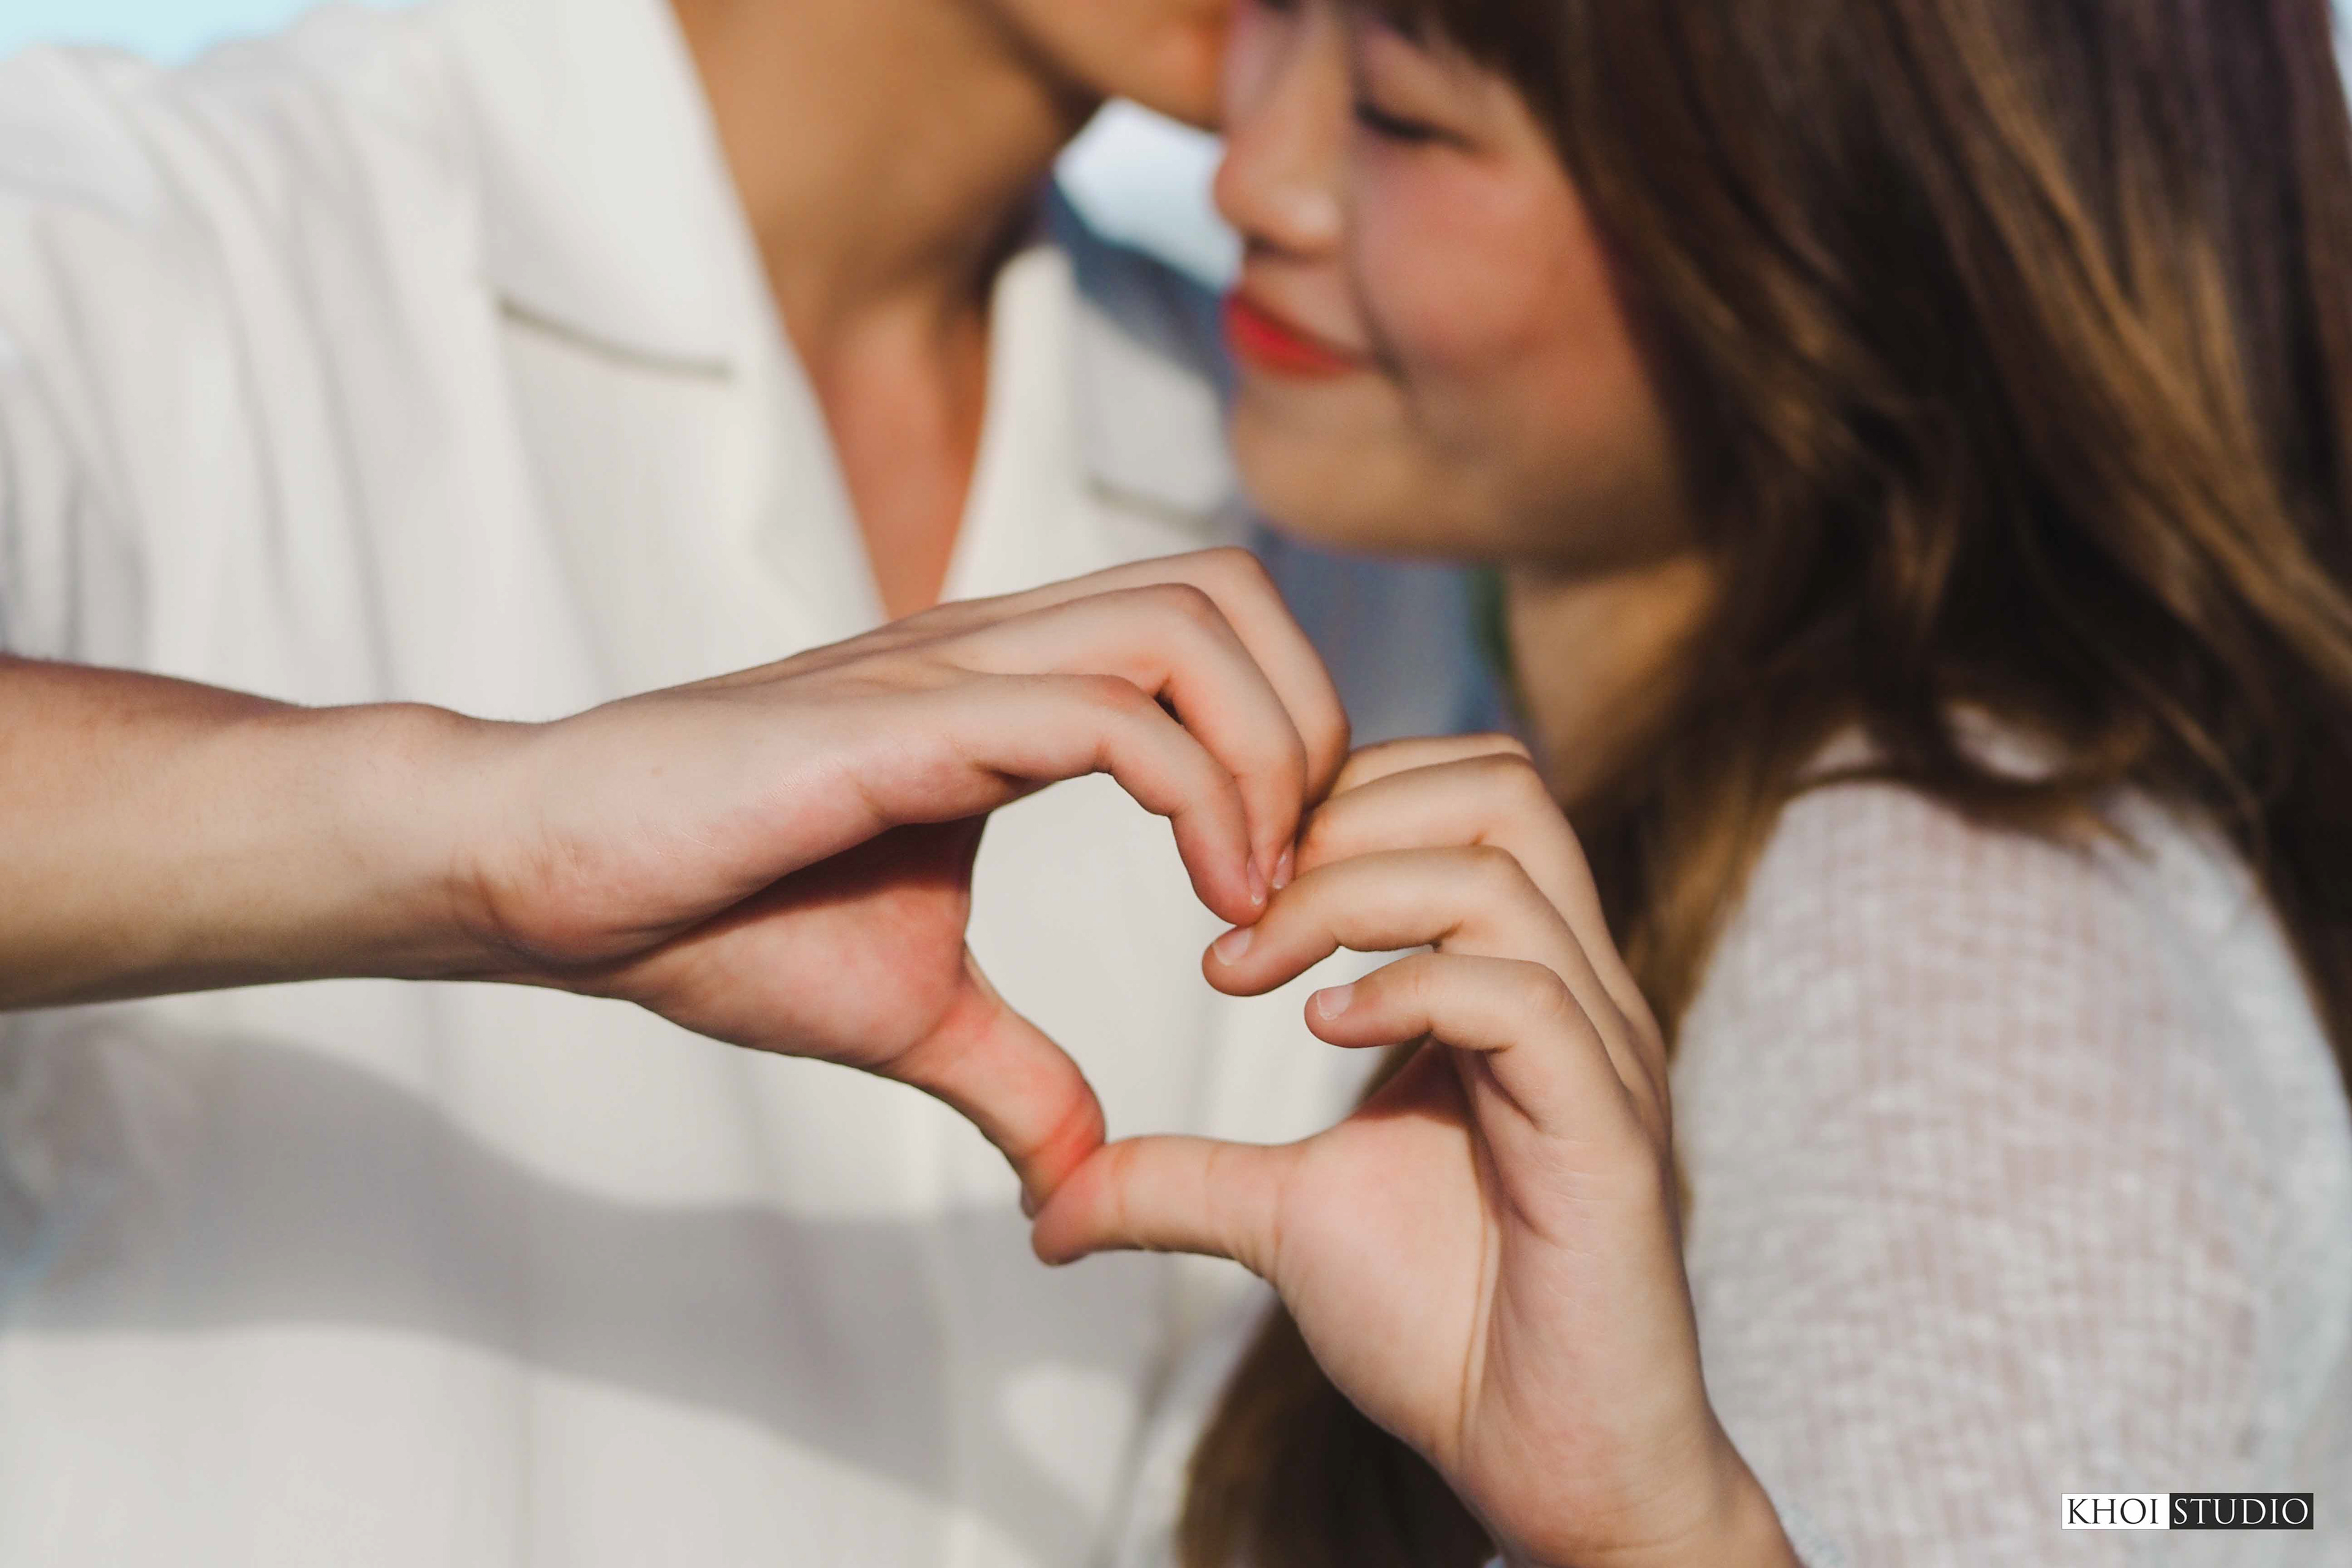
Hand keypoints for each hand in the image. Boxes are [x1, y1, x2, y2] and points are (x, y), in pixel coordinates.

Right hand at [458, 548, 1348, 1207]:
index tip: (1287, 891)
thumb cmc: (711, 919)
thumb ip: (1018, 1078)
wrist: (549, 877)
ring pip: (1187, 622)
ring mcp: (951, 671)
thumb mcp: (910, 1014)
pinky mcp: (903, 721)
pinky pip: (1103, 716)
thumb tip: (1080, 1180)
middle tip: (1304, 870)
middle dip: (1311, 719)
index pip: (1212, 636)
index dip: (1290, 745)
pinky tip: (1213, 906)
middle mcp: (997, 651)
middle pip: (1228, 588)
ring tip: (1260, 894)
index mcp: (1013, 692)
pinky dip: (1198, 799)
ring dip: (1270, 753)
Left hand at [1030, 737, 1795, 1567]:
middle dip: (1342, 812)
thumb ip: (1180, 1178)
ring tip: (1249, 969)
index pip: (1458, 791)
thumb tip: (1047, 1203)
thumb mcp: (1283, 1221)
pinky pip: (1520, 997)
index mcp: (1519, 980)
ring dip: (1348, 892)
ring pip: (1501, 866)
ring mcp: (1602, 1054)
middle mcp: (1577, 990)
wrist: (1549, 1468)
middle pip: (1497, 782)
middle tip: (1235, 903)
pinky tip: (1315, 1028)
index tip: (1224, 880)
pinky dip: (1401, 988)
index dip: (1333, 798)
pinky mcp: (1608, 1133)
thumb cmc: (1447, 1331)